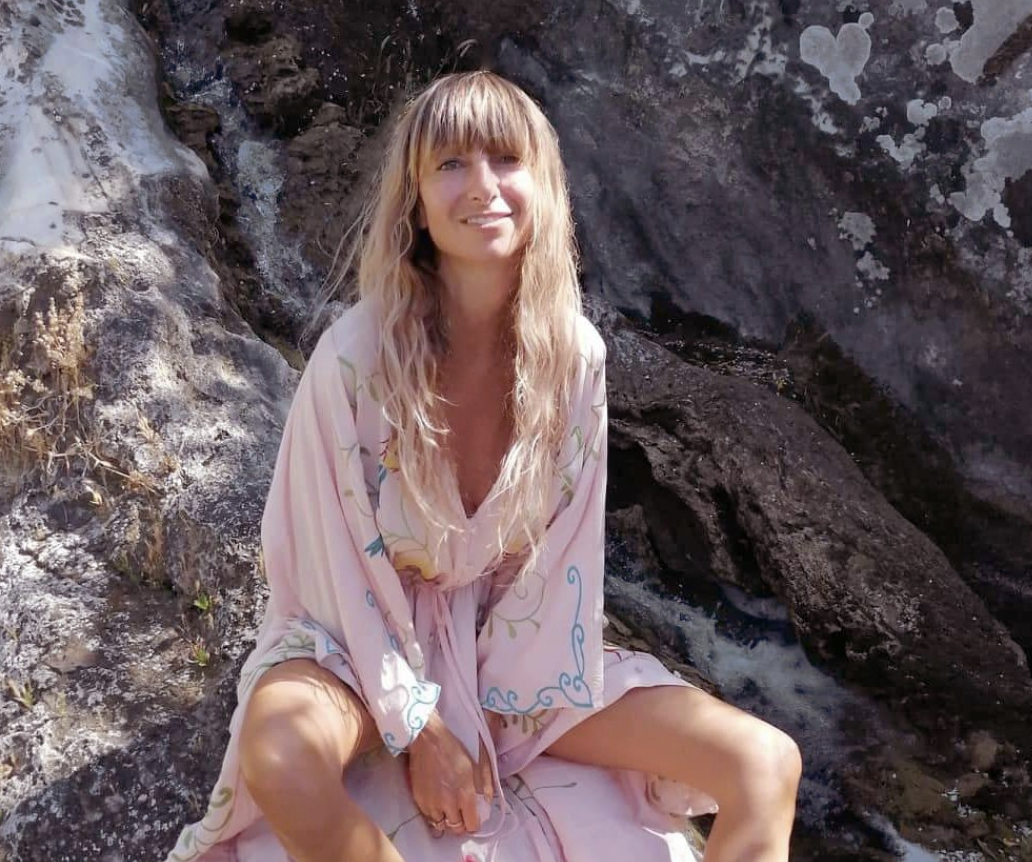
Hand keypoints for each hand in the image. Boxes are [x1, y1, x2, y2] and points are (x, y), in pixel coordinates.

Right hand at [408, 711, 492, 834]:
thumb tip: (487, 803)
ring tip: (450, 810)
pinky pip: (429, 817)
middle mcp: (448, 804)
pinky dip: (435, 815)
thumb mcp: (477, 764)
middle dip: (462, 824)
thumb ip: (485, 786)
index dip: (475, 823)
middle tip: (463, 814)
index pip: (472, 825)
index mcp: (464, 795)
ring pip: (442, 825)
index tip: (474, 817)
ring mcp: (431, 804)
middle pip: (456, 829)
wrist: (428, 741)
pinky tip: (438, 803)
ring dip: (447, 821)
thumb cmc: (454, 749)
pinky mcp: (419, 800)